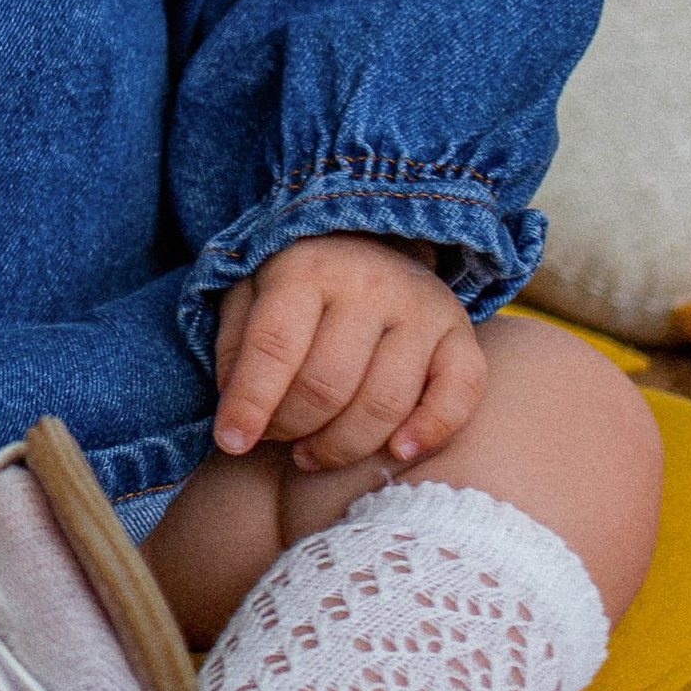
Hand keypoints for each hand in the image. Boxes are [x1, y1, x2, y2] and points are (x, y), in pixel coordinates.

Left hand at [212, 236, 485, 471]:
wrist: (371, 238)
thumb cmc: (300, 283)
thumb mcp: (250, 294)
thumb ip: (235, 349)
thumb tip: (238, 418)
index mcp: (306, 269)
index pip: (275, 347)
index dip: (250, 404)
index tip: (231, 442)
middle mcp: (368, 284)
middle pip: (327, 386)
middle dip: (292, 429)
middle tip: (278, 441)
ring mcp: (420, 307)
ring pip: (383, 403)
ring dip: (342, 447)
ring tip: (311, 453)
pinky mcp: (459, 331)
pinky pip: (458, 394)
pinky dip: (429, 431)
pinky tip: (397, 451)